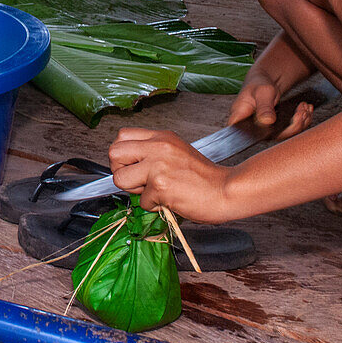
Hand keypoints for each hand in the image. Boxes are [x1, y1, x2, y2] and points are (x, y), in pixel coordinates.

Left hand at [109, 128, 233, 223]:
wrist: (228, 190)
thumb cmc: (205, 177)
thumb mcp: (177, 152)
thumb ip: (153, 153)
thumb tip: (129, 166)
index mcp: (161, 136)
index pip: (122, 136)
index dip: (123, 155)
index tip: (132, 166)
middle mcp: (157, 146)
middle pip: (114, 153)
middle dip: (120, 171)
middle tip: (137, 180)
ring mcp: (157, 165)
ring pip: (120, 178)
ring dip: (134, 191)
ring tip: (155, 191)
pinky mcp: (160, 185)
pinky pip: (141, 201)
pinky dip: (154, 206)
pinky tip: (169, 200)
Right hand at [227, 72, 310, 139]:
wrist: (265, 81)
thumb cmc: (259, 84)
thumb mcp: (262, 92)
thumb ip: (264, 106)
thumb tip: (267, 121)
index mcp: (240, 120)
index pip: (248, 136)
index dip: (268, 135)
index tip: (288, 122)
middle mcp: (252, 129)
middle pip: (274, 137)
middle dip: (294, 126)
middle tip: (302, 111)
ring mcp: (265, 130)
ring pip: (285, 135)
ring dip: (301, 122)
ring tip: (304, 107)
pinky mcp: (275, 129)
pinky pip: (291, 130)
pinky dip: (302, 120)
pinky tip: (305, 110)